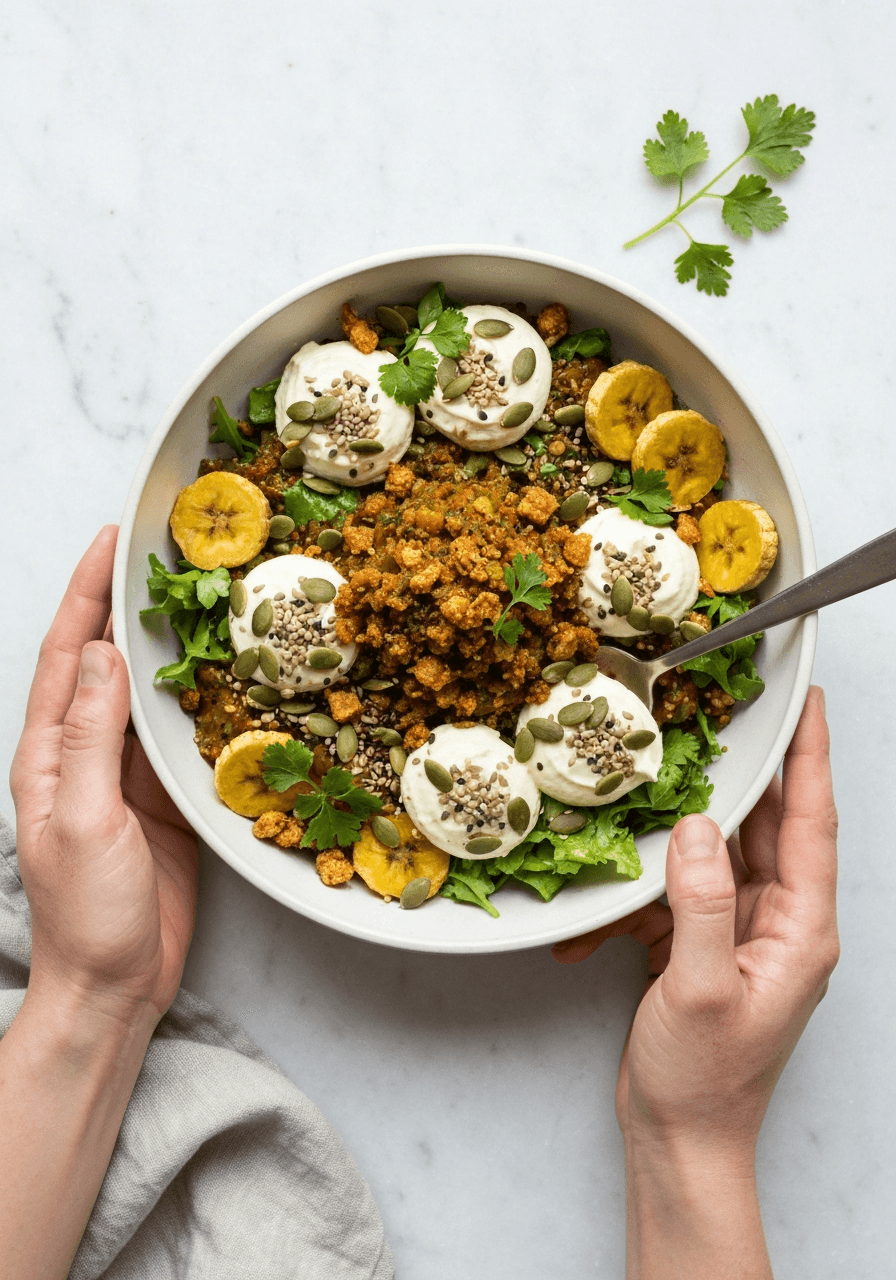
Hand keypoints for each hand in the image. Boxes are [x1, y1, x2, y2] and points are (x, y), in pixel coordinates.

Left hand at [9, 525, 197, 1024]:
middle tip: (162, 553)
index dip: (85, 595)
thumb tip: (106, 654)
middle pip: (105, 661)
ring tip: (199, 596)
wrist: (115, 986)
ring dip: (167, 643)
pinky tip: (225, 674)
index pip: (68, 656)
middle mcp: (86, 755)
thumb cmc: (85, 914)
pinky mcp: (166, 799)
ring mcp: (127, 776)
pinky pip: (183, 735)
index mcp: (51, 754)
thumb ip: (92, 738)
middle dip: (125, 602)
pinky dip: (201, 698)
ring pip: (147, 692)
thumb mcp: (82, 821)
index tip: (110, 542)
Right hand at [554, 686, 838, 1153]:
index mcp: (800, 929)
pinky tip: (607, 901)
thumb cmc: (703, 1082)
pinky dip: (646, 890)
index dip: (809, 756)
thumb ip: (700, 904)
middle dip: (745, 774)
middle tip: (726, 716)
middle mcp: (780, 924)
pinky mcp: (706, 948)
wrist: (682, 1142)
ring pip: (718, 855)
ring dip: (685, 827)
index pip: (813, 822)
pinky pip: (681, 895)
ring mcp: (743, 935)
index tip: (807, 702)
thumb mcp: (699, 991)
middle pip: (769, 828)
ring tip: (657, 786)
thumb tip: (695, 828)